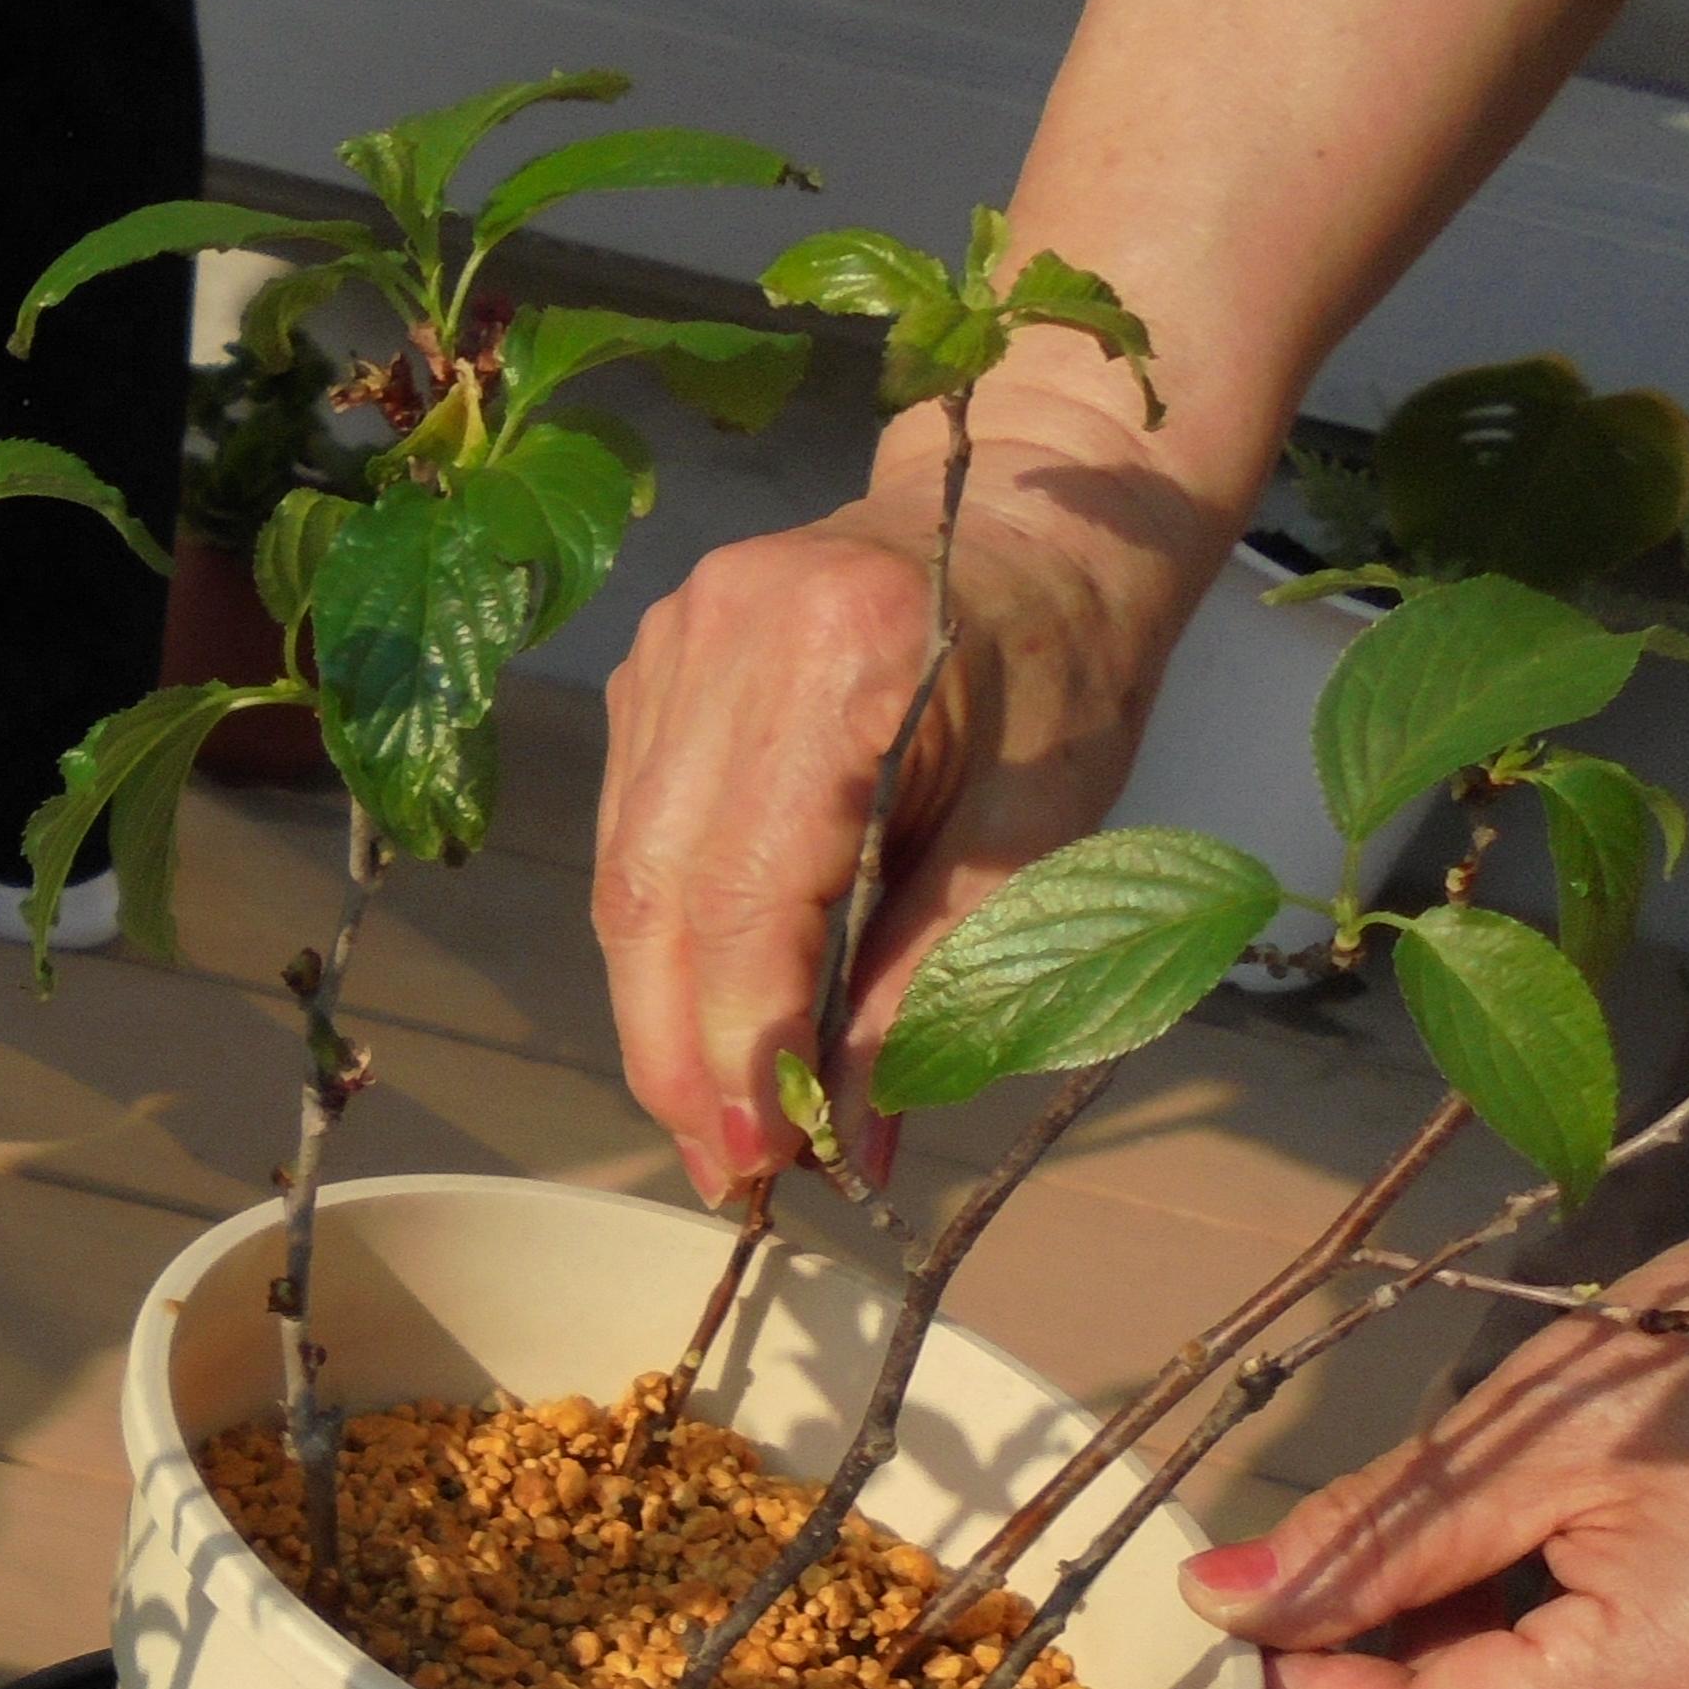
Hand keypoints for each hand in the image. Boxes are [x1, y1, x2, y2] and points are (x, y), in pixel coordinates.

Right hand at [592, 380, 1223, 1196]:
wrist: (1034, 517)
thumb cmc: (1064, 670)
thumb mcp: (1042, 830)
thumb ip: (940, 975)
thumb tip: (850, 1133)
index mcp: (841, 652)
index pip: (747, 892)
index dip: (741, 1042)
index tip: (760, 1159)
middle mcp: (726, 635)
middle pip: (655, 894)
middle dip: (682, 1055)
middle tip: (727, 1172)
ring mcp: (670, 644)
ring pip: (624, 877)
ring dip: (662, 1014)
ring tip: (716, 1117)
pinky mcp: (647, 668)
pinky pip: (631, 836)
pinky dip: (665, 941)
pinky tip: (707, 1010)